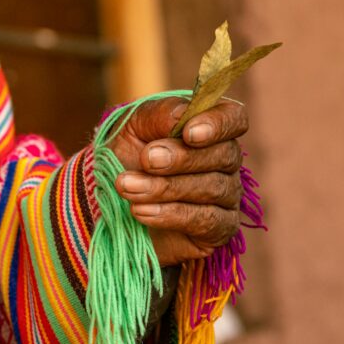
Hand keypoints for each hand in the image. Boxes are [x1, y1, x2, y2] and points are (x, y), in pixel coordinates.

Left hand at [109, 97, 247, 266]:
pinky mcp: (219, 229)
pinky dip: (172, 215)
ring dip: (165, 187)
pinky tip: (141, 211)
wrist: (109, 206)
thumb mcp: (132, 127)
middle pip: (224, 154)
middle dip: (181, 158)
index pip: (234, 118)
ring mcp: (226, 196)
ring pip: (213, 188)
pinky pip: (207, 220)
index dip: (218, 124)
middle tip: (146, 159)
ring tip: (128, 187)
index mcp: (209, 129)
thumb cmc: (126, 158)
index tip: (188, 132)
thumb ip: (159, 115)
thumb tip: (182, 117)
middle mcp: (225, 161)